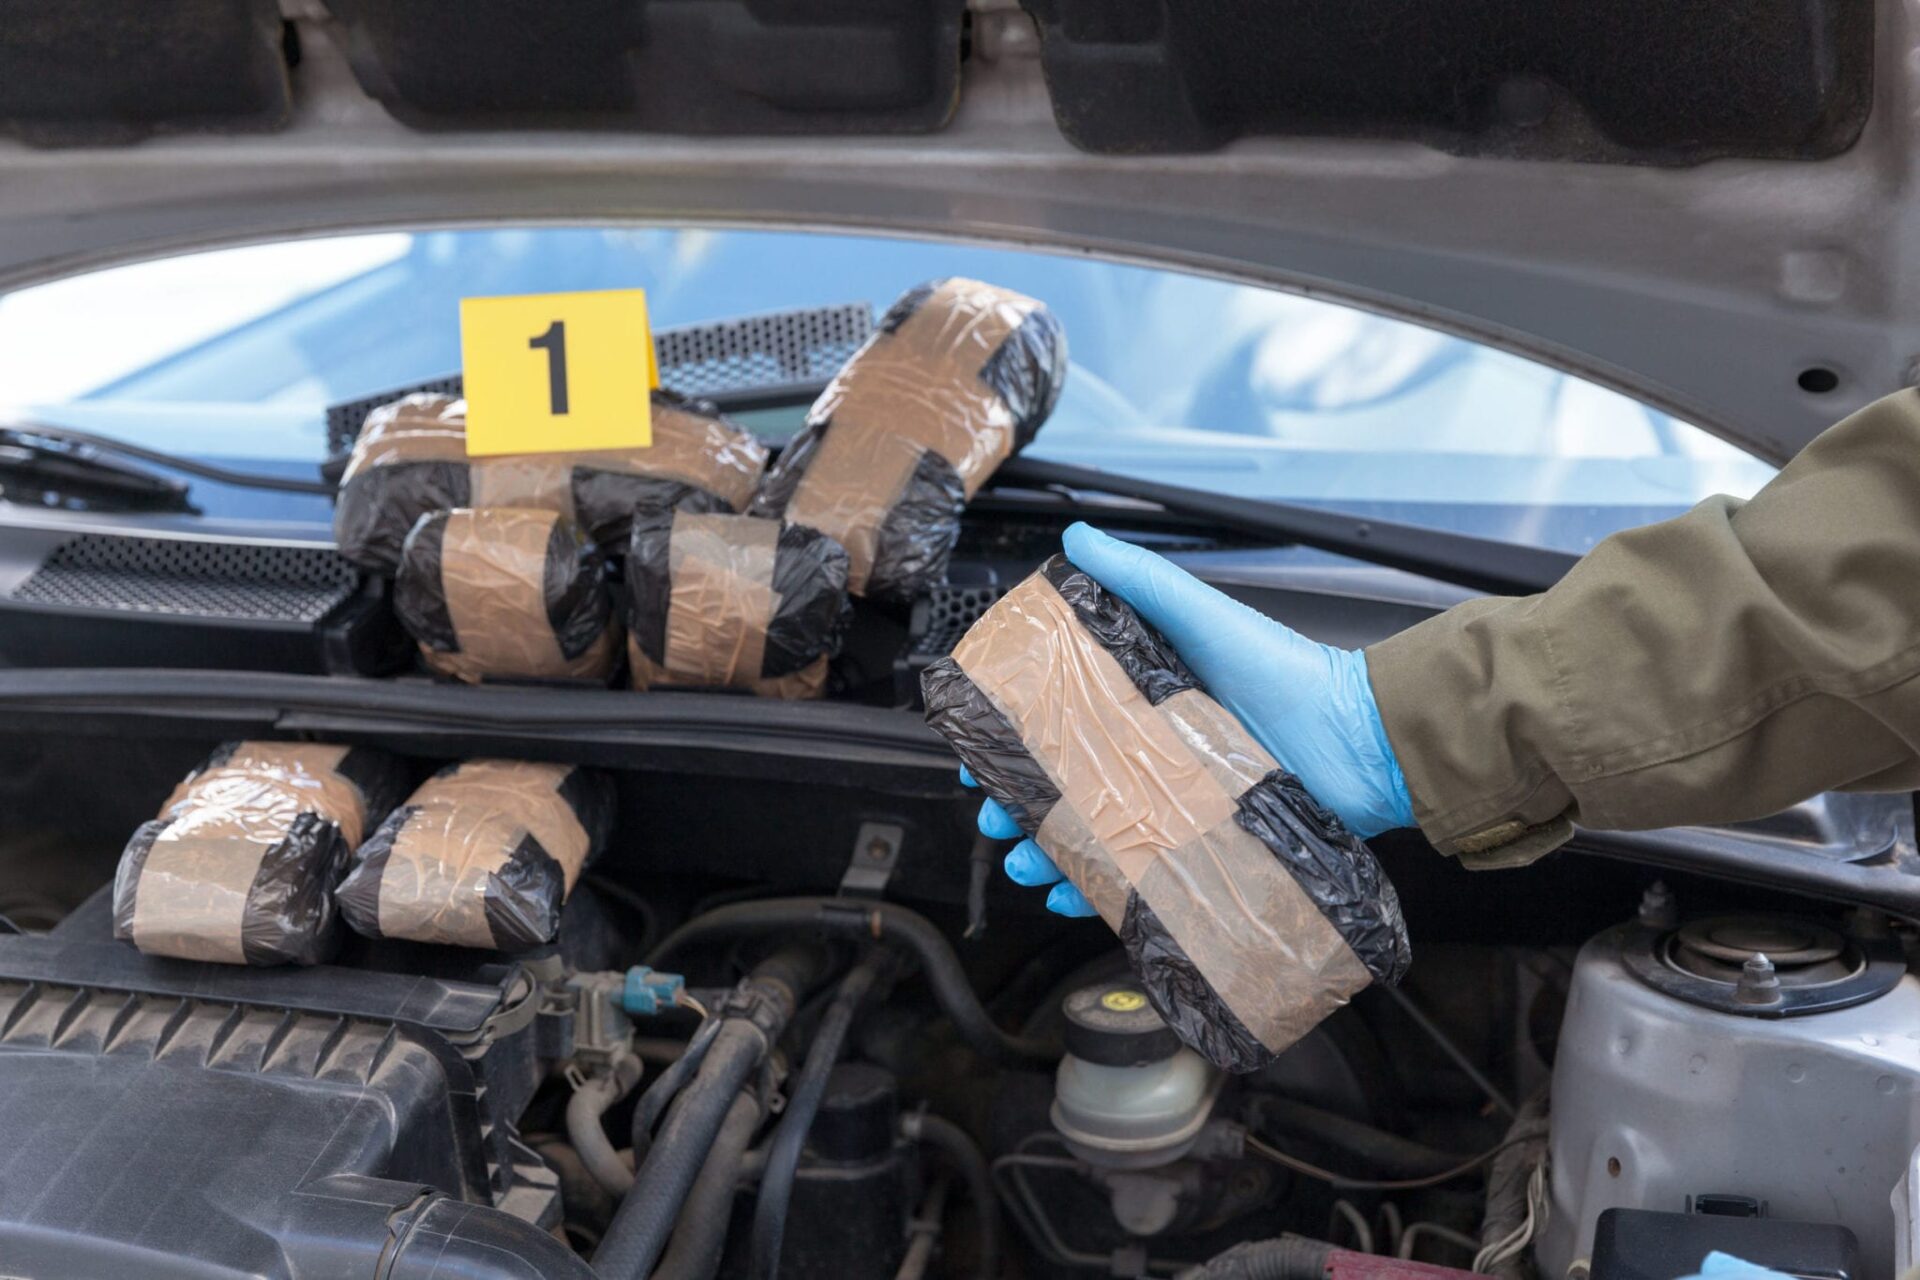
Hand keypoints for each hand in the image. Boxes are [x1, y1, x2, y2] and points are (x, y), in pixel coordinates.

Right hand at [974, 522, 1415, 916]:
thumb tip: (1076, 537)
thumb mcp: (1204, 617)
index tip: (980, 750)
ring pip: (1092, 837)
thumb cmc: (1289, 672)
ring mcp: (1174, 806)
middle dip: (1019, 805)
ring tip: (1024, 862)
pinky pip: (1138, 879)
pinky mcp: (1200, 850)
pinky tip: (1070, 896)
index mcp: (1141, 699)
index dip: (1013, 738)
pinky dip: (1099, 893)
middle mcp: (1151, 754)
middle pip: (1064, 786)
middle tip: (995, 818)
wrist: (1361, 742)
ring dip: (1049, 853)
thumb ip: (1140, 580)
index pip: (1059, 721)